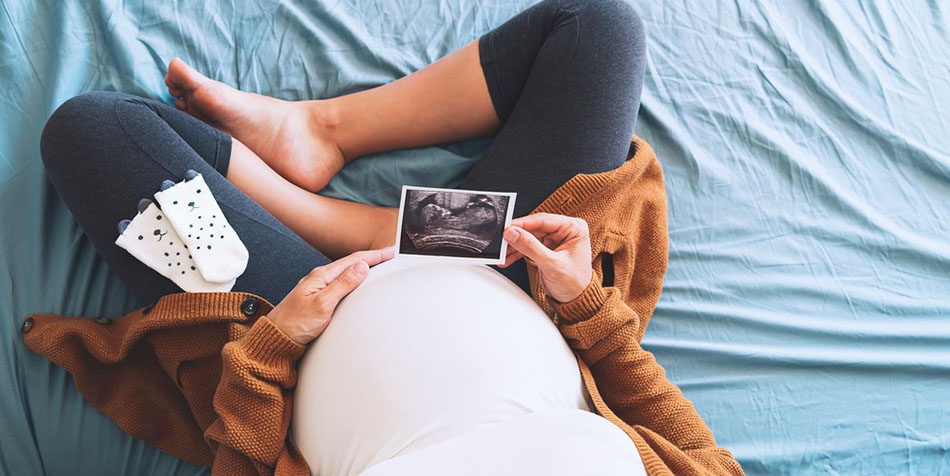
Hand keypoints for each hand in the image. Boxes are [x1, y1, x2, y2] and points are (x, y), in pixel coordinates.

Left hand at [268, 246, 394, 343]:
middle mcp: (320, 278)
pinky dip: (354, 279)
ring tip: (378, 266)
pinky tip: (357, 283)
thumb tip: (361, 267)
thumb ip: (342, 285)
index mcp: (321, 276)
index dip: (374, 255)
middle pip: (351, 263)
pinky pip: (341, 283)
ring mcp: (318, 287)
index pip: (353, 260)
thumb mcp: (322, 304)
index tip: (391, 252)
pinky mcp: (318, 297)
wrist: (275, 338)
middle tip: (390, 256)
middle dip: (372, 258)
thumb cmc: (294, 323)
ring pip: (346, 272)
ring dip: (363, 267)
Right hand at [501, 213, 592, 302]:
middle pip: (534, 227)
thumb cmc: (575, 284)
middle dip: (517, 236)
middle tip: (502, 242)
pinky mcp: (546, 248)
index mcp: (574, 228)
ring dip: (515, 245)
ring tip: (503, 253)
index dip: (523, 224)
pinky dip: (517, 252)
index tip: (507, 228)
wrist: (576, 301)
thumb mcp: (552, 264)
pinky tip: (508, 258)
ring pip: (529, 236)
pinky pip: (528, 246)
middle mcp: (565, 230)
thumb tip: (513, 233)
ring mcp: (555, 239)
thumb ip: (531, 247)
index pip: (544, 220)